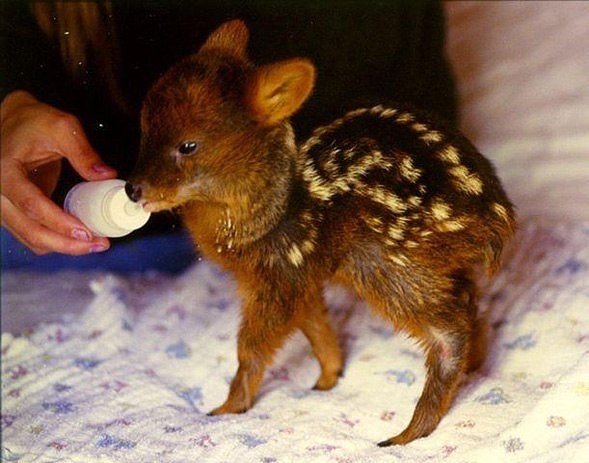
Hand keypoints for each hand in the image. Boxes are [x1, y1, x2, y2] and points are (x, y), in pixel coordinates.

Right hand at [1, 91, 116, 254]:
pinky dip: (55, 240)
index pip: (31, 205)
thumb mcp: (62, 127)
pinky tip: (79, 239)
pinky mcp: (14, 211)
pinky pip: (32, 234)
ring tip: (95, 244)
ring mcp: (3, 206)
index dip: (59, 222)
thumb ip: (83, 152)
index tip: (86, 233)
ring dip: (63, 246)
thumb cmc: (34, 122)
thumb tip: (107, 176)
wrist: (11, 122)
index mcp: (5, 172)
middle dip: (67, 244)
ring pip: (30, 238)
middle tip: (99, 244)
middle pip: (30, 231)